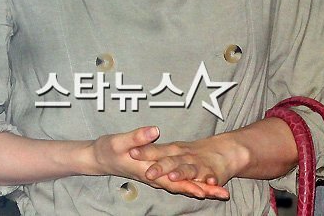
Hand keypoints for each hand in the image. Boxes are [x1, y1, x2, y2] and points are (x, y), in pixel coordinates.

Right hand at [89, 126, 227, 198]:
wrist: (100, 158)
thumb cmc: (108, 149)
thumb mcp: (119, 141)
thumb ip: (137, 137)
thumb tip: (155, 130)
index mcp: (148, 170)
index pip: (172, 180)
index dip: (189, 184)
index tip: (205, 188)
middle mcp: (155, 177)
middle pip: (182, 186)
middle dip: (203, 189)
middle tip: (222, 193)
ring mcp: (157, 176)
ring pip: (182, 185)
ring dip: (201, 188)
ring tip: (220, 191)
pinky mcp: (157, 172)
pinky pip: (177, 180)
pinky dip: (191, 183)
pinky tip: (204, 183)